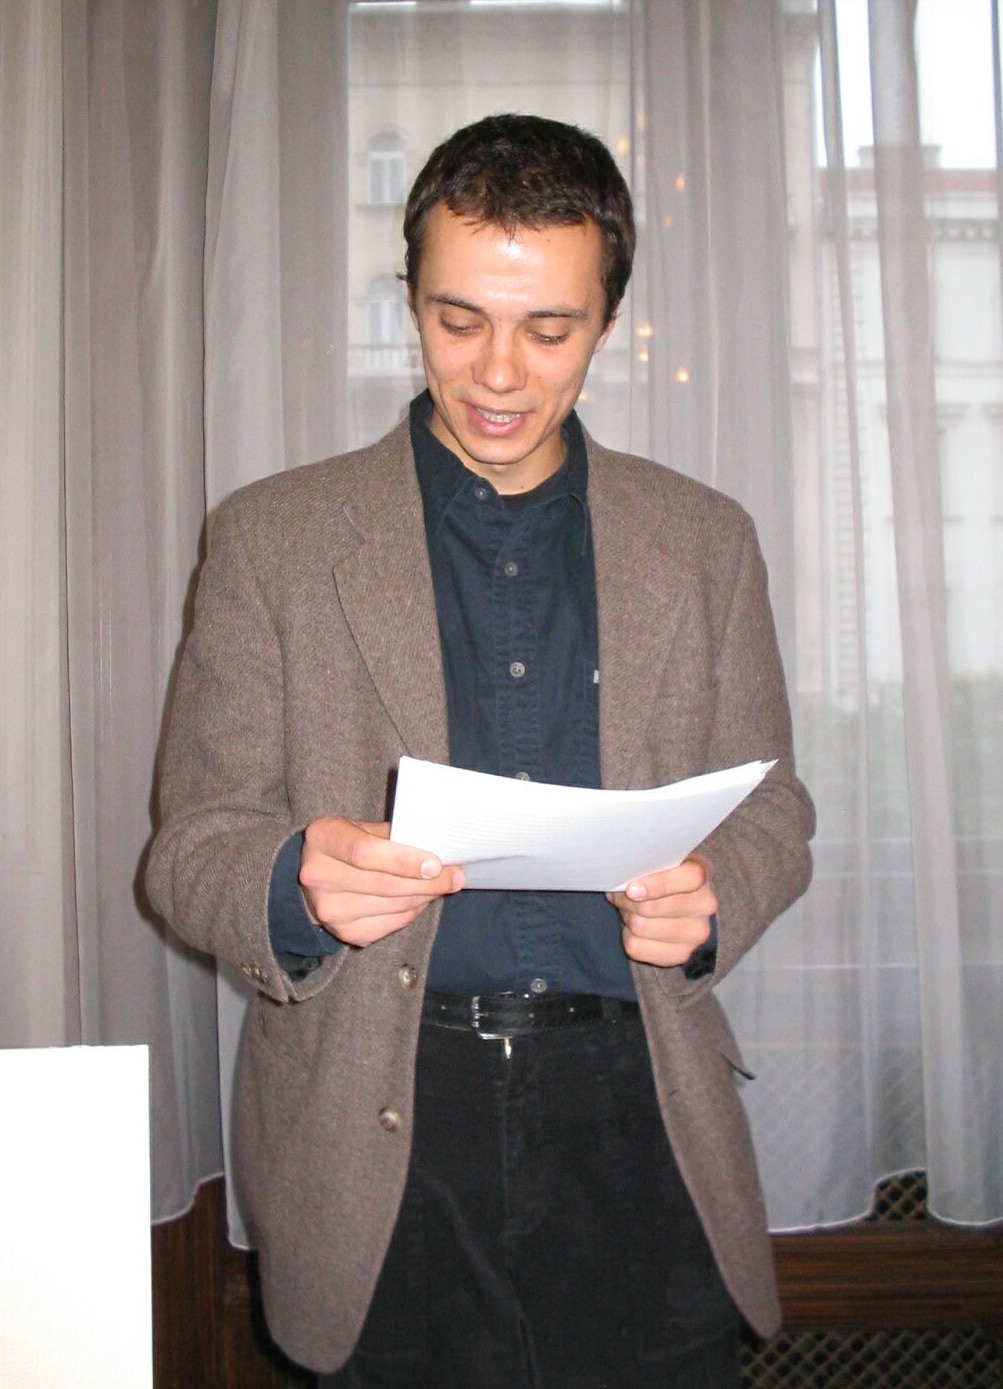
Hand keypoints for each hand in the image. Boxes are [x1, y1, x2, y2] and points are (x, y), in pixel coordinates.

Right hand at [298, 817, 463, 947]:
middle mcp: (318, 876)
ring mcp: (329, 910)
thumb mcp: (362, 827)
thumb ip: (393, 836)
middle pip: (384, 885)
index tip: (435, 865)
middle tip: (454, 876)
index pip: (366, 854)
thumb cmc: (346, 844)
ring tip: (441, 885)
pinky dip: (412, 911)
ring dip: (424, 896)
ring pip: (393, 907)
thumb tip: (438, 849)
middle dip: (427, 882)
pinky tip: (420, 899)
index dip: (404, 861)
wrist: (315, 875)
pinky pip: (392, 924)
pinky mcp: (344, 933)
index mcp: (323, 838)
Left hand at [606, 854, 716, 968]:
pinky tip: (636, 929)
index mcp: (699, 872)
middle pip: (653, 907)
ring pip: (641, 927)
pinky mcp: (682, 954)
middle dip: (629, 901)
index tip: (631, 889)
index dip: (659, 884)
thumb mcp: (652, 862)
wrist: (666, 904)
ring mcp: (697, 932)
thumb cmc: (655, 877)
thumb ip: (643, 865)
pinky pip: (636, 947)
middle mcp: (705, 904)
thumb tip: (625, 882)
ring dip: (628, 917)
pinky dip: (628, 937)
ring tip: (630, 910)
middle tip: (625, 895)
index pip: (690, 878)